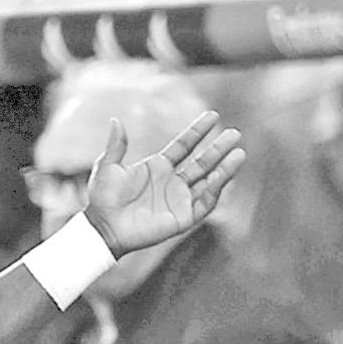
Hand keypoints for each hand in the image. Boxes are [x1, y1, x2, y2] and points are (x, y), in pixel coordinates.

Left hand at [83, 111, 245, 254]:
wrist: (103, 227)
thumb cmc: (103, 198)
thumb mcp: (108, 167)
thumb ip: (116, 145)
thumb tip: (115, 120)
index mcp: (158, 167)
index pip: (184, 146)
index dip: (198, 131)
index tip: (213, 116)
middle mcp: (172, 182)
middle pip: (202, 162)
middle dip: (218, 148)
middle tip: (235, 133)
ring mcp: (179, 199)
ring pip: (209, 182)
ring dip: (224, 169)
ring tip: (239, 153)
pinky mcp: (182, 218)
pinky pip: (204, 203)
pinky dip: (214, 191)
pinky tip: (220, 177)